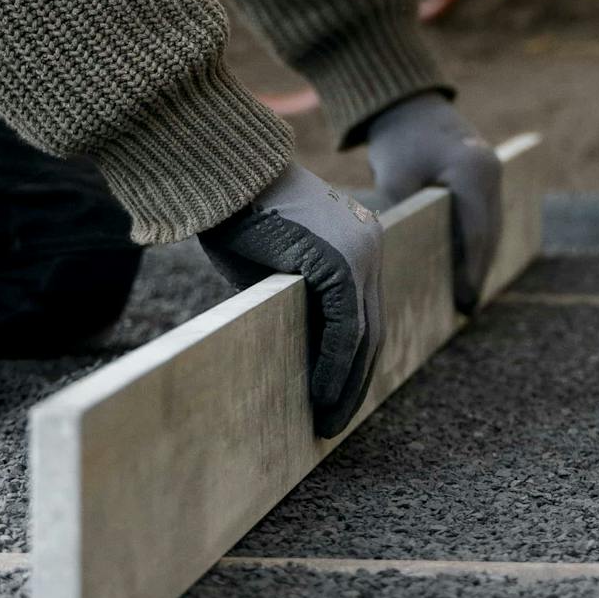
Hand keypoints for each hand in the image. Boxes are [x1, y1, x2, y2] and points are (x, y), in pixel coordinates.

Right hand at [199, 162, 382, 436]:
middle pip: (372, 327)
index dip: (353, 359)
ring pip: (364, 334)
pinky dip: (334, 367)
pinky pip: (346, 329)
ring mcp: (360, 252)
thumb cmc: (238, 213)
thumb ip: (302, 297)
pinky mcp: (340, 262)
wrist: (226, 175)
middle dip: (354, 380)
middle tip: (333, 421)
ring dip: (346, 384)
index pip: (365, 312)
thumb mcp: (279, 261)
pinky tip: (318, 396)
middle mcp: (370, 244)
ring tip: (325, 422)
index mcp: (358, 240)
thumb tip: (306, 351)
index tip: (336, 395)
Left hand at [365, 92, 501, 313]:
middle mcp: (491, 170)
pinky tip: (463, 262)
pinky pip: (484, 212)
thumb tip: (410, 261)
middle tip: (464, 309)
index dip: (471, 272)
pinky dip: (476, 238)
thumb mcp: (395, 180)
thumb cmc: (397, 139)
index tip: (464, 304)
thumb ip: (408, 217)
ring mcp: (492, 168)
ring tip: (464, 294)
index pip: (476, 233)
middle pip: (489, 232)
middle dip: (478, 270)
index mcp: (474, 171)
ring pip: (490, 224)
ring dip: (479, 256)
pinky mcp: (484, 170)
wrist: (404, 100)